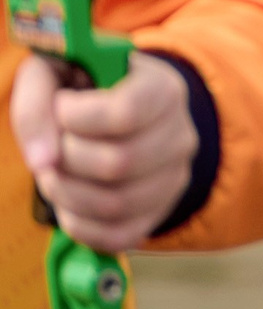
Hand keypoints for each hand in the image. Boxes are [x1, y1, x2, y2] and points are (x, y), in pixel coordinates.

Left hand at [11, 52, 199, 251]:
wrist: (117, 110)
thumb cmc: (82, 87)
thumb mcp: (54, 72)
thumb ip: (36, 102)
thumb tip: (42, 160)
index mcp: (163, 88)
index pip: (125, 114)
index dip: (76, 118)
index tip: (62, 107)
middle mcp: (181, 133)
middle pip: (117, 163)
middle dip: (65, 160)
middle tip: (52, 147)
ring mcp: (175, 176)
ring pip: (116, 204)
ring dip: (66, 194)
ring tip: (55, 174)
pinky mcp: (160, 210)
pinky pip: (118, 236)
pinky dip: (80, 225)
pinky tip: (69, 202)